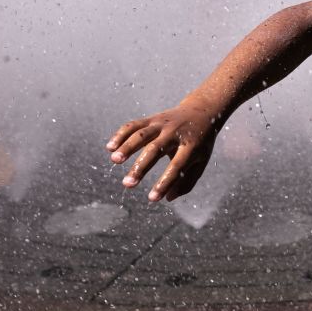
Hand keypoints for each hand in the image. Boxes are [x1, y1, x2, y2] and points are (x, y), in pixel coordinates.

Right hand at [106, 102, 221, 201]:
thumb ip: (187, 181)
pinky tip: (110, 147)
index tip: (152, 199)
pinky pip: (134, 125)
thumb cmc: (200, 143)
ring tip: (114, 160)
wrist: (202, 111)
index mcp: (191, 146)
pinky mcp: (152, 118)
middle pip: (155, 150)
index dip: (164, 183)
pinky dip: (121, 134)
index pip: (177, 167)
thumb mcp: (201, 161)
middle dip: (140, 167)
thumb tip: (167, 198)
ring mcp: (162, 124)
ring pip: (142, 134)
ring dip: (127, 146)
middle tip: (127, 185)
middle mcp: (175, 134)